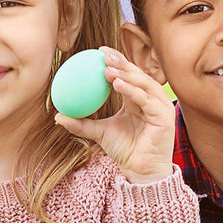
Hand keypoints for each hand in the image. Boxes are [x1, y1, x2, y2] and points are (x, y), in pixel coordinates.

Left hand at [53, 49, 175, 183]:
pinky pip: (147, 100)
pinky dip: (133, 91)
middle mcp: (151, 99)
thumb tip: (57, 116)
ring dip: (126, 74)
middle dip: (122, 62)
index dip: (117, 61)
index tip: (99, 51)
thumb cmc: (125, 151)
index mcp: (138, 99)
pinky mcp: (164, 117)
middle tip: (103, 55)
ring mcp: (160, 107)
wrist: (140, 171)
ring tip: (108, 69)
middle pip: (137, 74)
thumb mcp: (100, 133)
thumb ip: (81, 123)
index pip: (129, 74)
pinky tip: (117, 85)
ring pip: (144, 84)